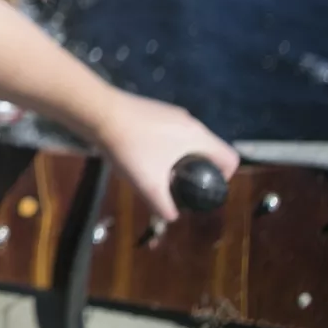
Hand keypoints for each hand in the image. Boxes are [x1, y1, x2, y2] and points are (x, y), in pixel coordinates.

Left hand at [89, 89, 239, 222]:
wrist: (98, 112)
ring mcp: (171, 112)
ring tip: (159, 171)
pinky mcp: (154, 109)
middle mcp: (190, 121)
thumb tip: (172, 218)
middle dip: (199, 169)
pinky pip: (170, 132)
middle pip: (208, 149)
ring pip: (187, 140)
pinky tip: (143, 154)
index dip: (225, 177)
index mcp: (197, 136)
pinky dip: (165, 145)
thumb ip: (164, 205)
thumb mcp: (148, 184)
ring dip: (180, 157)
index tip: (204, 188)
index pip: (230, 158)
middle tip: (180, 184)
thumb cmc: (130, 147)